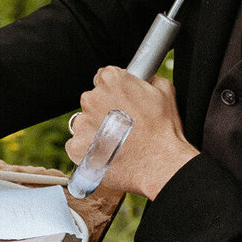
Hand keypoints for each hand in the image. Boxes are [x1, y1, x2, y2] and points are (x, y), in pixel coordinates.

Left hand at [65, 68, 197, 198]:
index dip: (114, 90)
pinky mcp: (76, 146)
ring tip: (117, 142)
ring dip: (96, 130)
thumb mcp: (165, 93)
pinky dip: (89, 150)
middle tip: (122, 125)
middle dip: (104, 110)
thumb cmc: (163, 132)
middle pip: (92, 100)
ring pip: (84, 123)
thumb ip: (149, 80)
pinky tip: (107, 154)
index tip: (120, 101)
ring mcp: (82, 123)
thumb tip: (145, 79)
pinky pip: (77, 145)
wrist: (159, 164)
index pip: (103, 77)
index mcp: (111, 80)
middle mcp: (92, 98)